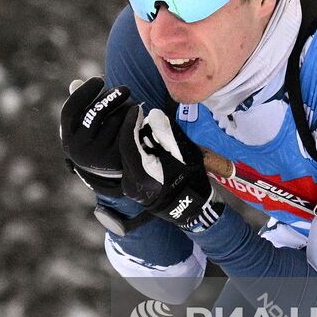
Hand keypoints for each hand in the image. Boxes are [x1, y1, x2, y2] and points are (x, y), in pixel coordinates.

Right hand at [58, 77, 132, 196]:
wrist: (112, 173)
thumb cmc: (98, 140)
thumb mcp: (85, 126)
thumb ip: (81, 106)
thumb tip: (75, 83)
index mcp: (68, 139)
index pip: (70, 110)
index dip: (84, 92)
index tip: (98, 79)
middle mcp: (79, 150)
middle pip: (95, 112)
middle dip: (111, 97)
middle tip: (125, 89)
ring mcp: (98, 156)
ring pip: (114, 119)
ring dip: (124, 107)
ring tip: (130, 105)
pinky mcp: (117, 159)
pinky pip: (128, 129)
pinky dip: (133, 118)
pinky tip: (137, 113)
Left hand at [119, 107, 220, 231]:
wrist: (190, 208)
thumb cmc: (191, 179)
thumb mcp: (184, 154)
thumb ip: (167, 134)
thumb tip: (153, 115)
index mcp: (143, 175)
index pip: (128, 142)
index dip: (130, 122)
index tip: (136, 109)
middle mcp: (131, 182)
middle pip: (125, 148)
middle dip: (132, 130)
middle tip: (140, 116)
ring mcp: (129, 186)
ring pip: (126, 156)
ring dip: (134, 141)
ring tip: (145, 130)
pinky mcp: (130, 187)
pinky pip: (129, 163)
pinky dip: (136, 152)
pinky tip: (146, 146)